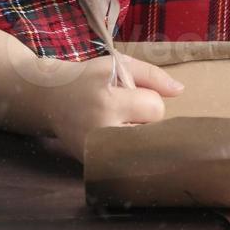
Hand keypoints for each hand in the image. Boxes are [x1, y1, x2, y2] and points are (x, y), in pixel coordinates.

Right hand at [47, 52, 184, 161]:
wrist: (48, 98)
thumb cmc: (87, 78)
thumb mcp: (117, 64)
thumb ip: (152, 75)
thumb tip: (181, 91)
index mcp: (108, 102)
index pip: (155, 108)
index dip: (147, 98)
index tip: (129, 93)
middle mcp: (102, 131)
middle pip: (152, 131)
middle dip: (143, 119)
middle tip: (122, 109)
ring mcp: (96, 152)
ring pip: (142, 147)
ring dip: (136, 135)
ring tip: (116, 122)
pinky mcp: (92, 165)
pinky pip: (126, 160)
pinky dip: (125, 149)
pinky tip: (111, 136)